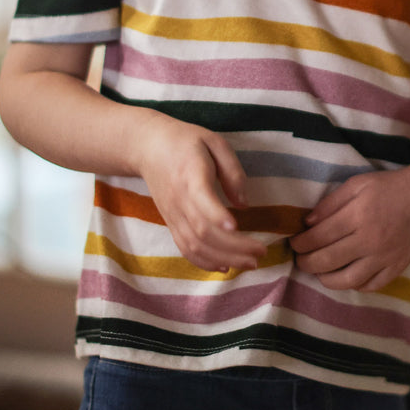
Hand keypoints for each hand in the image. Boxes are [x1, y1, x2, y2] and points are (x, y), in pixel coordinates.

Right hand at [134, 112, 265, 272]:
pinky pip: (185, 249)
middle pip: (203, 232)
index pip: (201, 201)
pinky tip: (225, 267)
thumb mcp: (214, 142)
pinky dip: (205, 262)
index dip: (218, 216)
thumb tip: (245, 205)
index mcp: (190, 176)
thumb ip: (232, 171)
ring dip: (225, 259)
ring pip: (195, 246)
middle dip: (234, 248)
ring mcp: (173, 215)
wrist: (148, 147)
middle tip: (261, 253)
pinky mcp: (171, 223)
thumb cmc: (186, 141)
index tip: (237, 226)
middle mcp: (179, 200)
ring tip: (251, 263)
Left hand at [290, 169, 409, 291]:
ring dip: (326, 279)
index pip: (319, 237)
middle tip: (300, 259)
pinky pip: (371, 285)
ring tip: (319, 272)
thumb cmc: (388, 187)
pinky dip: (354, 285)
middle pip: (328, 260)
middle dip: (306, 262)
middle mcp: (371, 239)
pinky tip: (345, 277)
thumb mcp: (356, 184)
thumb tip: (307, 223)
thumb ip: (330, 203)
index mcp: (358, 215)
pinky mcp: (396, 267)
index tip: (294, 242)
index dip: (300, 243)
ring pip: (347, 280)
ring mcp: (385, 257)